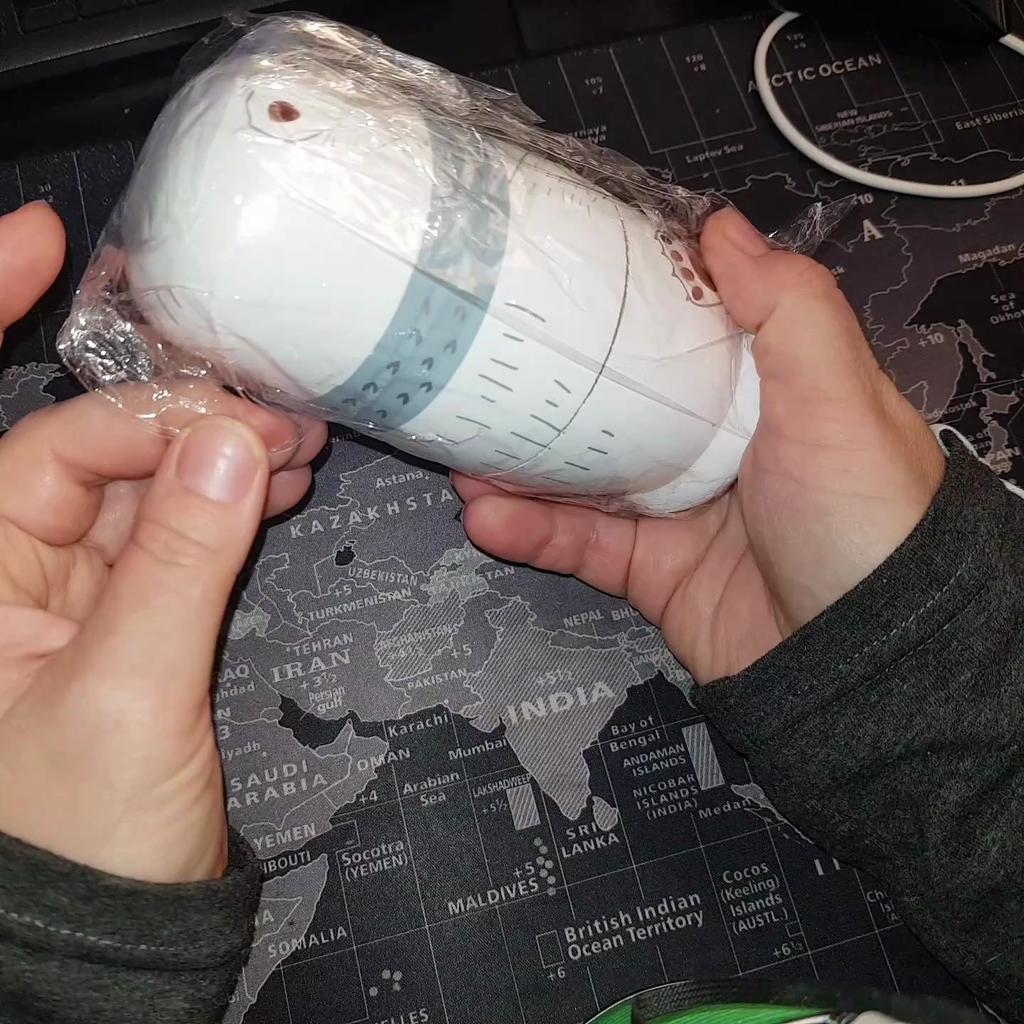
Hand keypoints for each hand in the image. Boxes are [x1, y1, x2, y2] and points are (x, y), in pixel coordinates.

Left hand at [0, 202, 327, 882]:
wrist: (111, 937)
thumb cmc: (77, 845)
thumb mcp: (128, 693)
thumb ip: (180, 560)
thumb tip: (231, 444)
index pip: (14, 431)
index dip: (0, 313)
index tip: (53, 243)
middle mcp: (10, 570)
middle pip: (88, 445)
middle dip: (173, 411)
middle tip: (265, 401)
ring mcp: (70, 592)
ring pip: (145, 485)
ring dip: (213, 454)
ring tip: (291, 437)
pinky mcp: (127, 616)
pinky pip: (177, 532)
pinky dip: (227, 503)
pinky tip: (276, 481)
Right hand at [454, 208, 945, 682]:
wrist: (861, 662)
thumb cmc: (857, 512)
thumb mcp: (838, 396)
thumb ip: (786, 308)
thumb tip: (720, 227)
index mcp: (764, 393)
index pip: (686, 333)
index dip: (628, 304)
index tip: (562, 275)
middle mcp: (718, 447)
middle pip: (621, 405)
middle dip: (554, 388)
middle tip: (487, 367)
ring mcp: (680, 513)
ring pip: (587, 479)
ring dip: (522, 467)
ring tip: (460, 450)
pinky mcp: (653, 574)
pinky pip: (584, 547)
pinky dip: (534, 533)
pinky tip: (486, 516)